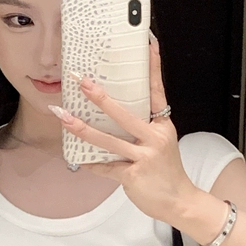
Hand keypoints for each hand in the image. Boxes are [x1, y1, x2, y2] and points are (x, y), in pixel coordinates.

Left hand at [49, 33, 196, 225]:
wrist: (180, 202)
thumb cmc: (167, 172)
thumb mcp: (161, 144)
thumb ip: (141, 130)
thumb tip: (111, 117)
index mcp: (162, 125)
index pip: (157, 91)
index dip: (152, 67)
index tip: (148, 43)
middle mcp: (155, 137)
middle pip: (124, 113)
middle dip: (100, 97)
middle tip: (82, 81)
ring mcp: (144, 157)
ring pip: (109, 140)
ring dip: (83, 128)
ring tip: (64, 117)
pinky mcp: (133, 175)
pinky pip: (106, 167)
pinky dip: (91, 164)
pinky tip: (77, 159)